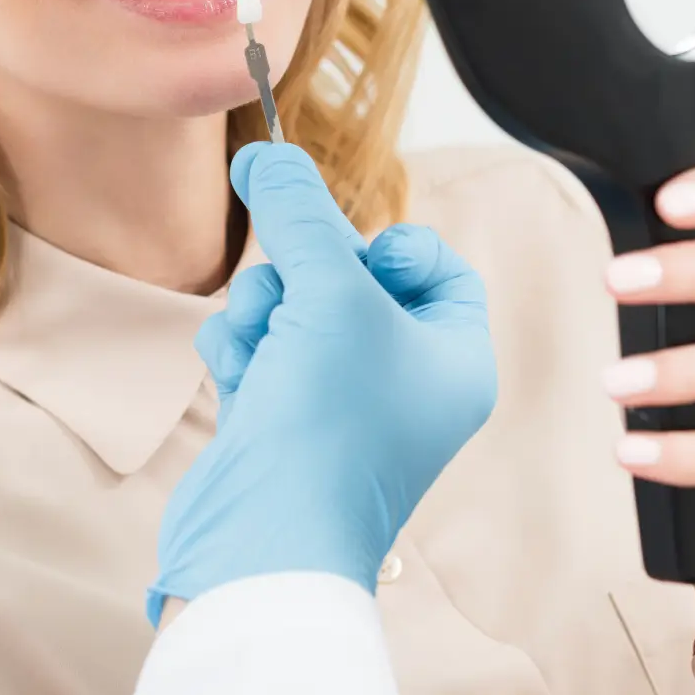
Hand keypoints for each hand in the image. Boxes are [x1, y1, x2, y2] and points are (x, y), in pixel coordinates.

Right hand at [147, 143, 497, 623]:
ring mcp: (339, 405)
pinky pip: (258, 348)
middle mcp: (404, 383)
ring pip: (292, 308)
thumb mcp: (328, 293)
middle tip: (291, 294)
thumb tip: (265, 153)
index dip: (385, 244)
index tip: (350, 253)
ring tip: (262, 343)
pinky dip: (241, 350)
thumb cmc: (328, 427)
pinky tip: (241, 377)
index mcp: (454, 357)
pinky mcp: (280, 421)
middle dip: (302, 274)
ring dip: (264, 310)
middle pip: (347, 277)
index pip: (431, 264)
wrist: (264, 541)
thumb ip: (298, 212)